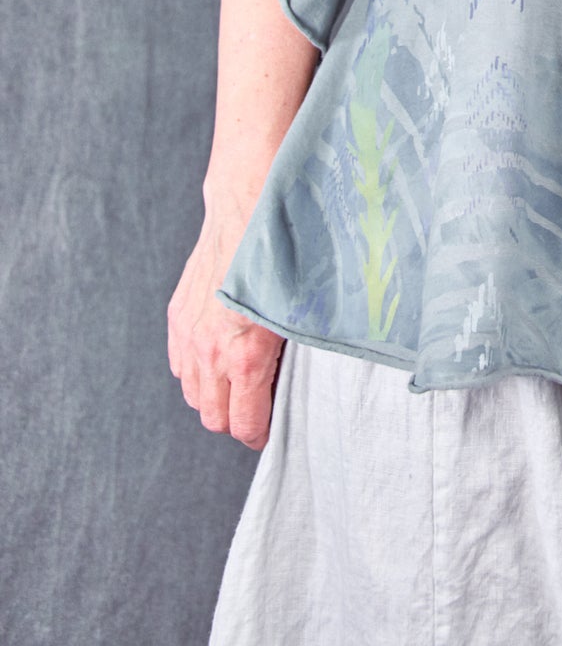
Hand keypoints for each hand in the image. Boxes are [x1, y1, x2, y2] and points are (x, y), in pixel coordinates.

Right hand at [167, 208, 283, 450]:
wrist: (248, 211)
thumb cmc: (283, 259)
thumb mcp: (299, 313)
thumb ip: (287, 355)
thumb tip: (290, 384)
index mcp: (246, 356)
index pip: (243, 424)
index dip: (258, 434)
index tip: (268, 430)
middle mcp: (211, 352)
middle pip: (214, 418)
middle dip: (236, 419)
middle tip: (256, 407)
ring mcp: (189, 336)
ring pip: (193, 395)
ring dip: (214, 396)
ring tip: (238, 383)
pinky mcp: (177, 318)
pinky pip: (180, 366)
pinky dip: (196, 371)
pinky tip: (216, 358)